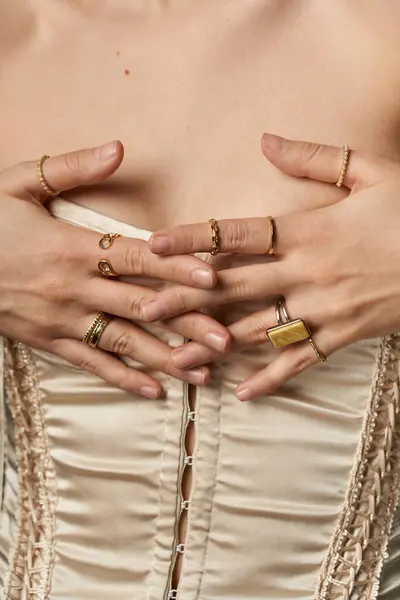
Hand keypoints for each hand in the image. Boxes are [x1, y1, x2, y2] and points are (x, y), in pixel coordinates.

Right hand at [0, 141, 230, 397]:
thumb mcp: (20, 182)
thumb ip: (72, 168)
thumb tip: (120, 149)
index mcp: (73, 246)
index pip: (137, 258)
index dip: (177, 267)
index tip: (214, 279)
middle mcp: (74, 288)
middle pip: (141, 306)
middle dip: (187, 323)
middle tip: (229, 339)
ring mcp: (62, 320)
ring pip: (123, 342)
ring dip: (166, 358)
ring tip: (204, 373)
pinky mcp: (48, 341)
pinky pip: (91, 363)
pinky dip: (123, 378)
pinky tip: (154, 391)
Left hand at [146, 134, 399, 399]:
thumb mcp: (372, 171)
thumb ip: (316, 157)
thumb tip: (265, 139)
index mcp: (310, 230)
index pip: (239, 234)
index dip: (193, 237)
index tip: (154, 245)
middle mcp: (309, 273)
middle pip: (235, 287)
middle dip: (185, 297)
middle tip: (142, 308)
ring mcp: (325, 309)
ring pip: (259, 329)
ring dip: (215, 342)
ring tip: (175, 355)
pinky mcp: (344, 335)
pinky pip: (301, 360)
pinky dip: (272, 378)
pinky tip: (242, 392)